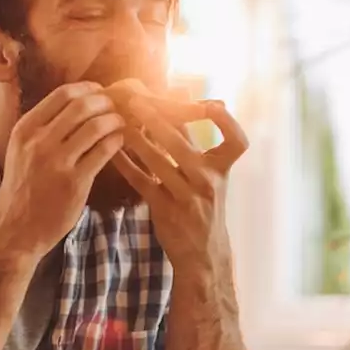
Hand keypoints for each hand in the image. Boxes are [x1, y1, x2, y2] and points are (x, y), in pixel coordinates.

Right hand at [0, 82, 124, 260]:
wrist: (15, 229)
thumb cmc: (24, 187)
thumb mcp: (22, 149)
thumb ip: (44, 127)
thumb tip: (77, 102)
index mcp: (25, 129)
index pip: (62, 94)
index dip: (88, 89)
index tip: (101, 92)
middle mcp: (39, 141)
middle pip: (82, 106)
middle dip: (105, 102)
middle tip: (116, 106)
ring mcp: (57, 162)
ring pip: (96, 126)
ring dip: (114, 120)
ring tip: (121, 123)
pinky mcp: (74, 182)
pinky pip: (103, 151)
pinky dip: (116, 140)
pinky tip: (119, 141)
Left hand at [106, 81, 248, 273]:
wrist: (203, 254)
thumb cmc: (205, 206)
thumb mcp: (210, 176)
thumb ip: (197, 141)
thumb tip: (185, 95)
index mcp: (222, 170)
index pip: (236, 140)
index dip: (226, 120)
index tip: (209, 102)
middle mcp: (208, 182)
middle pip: (182, 143)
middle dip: (157, 119)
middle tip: (136, 100)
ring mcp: (186, 197)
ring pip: (158, 161)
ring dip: (136, 139)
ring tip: (120, 121)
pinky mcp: (166, 210)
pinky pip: (141, 182)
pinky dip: (126, 164)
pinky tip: (113, 150)